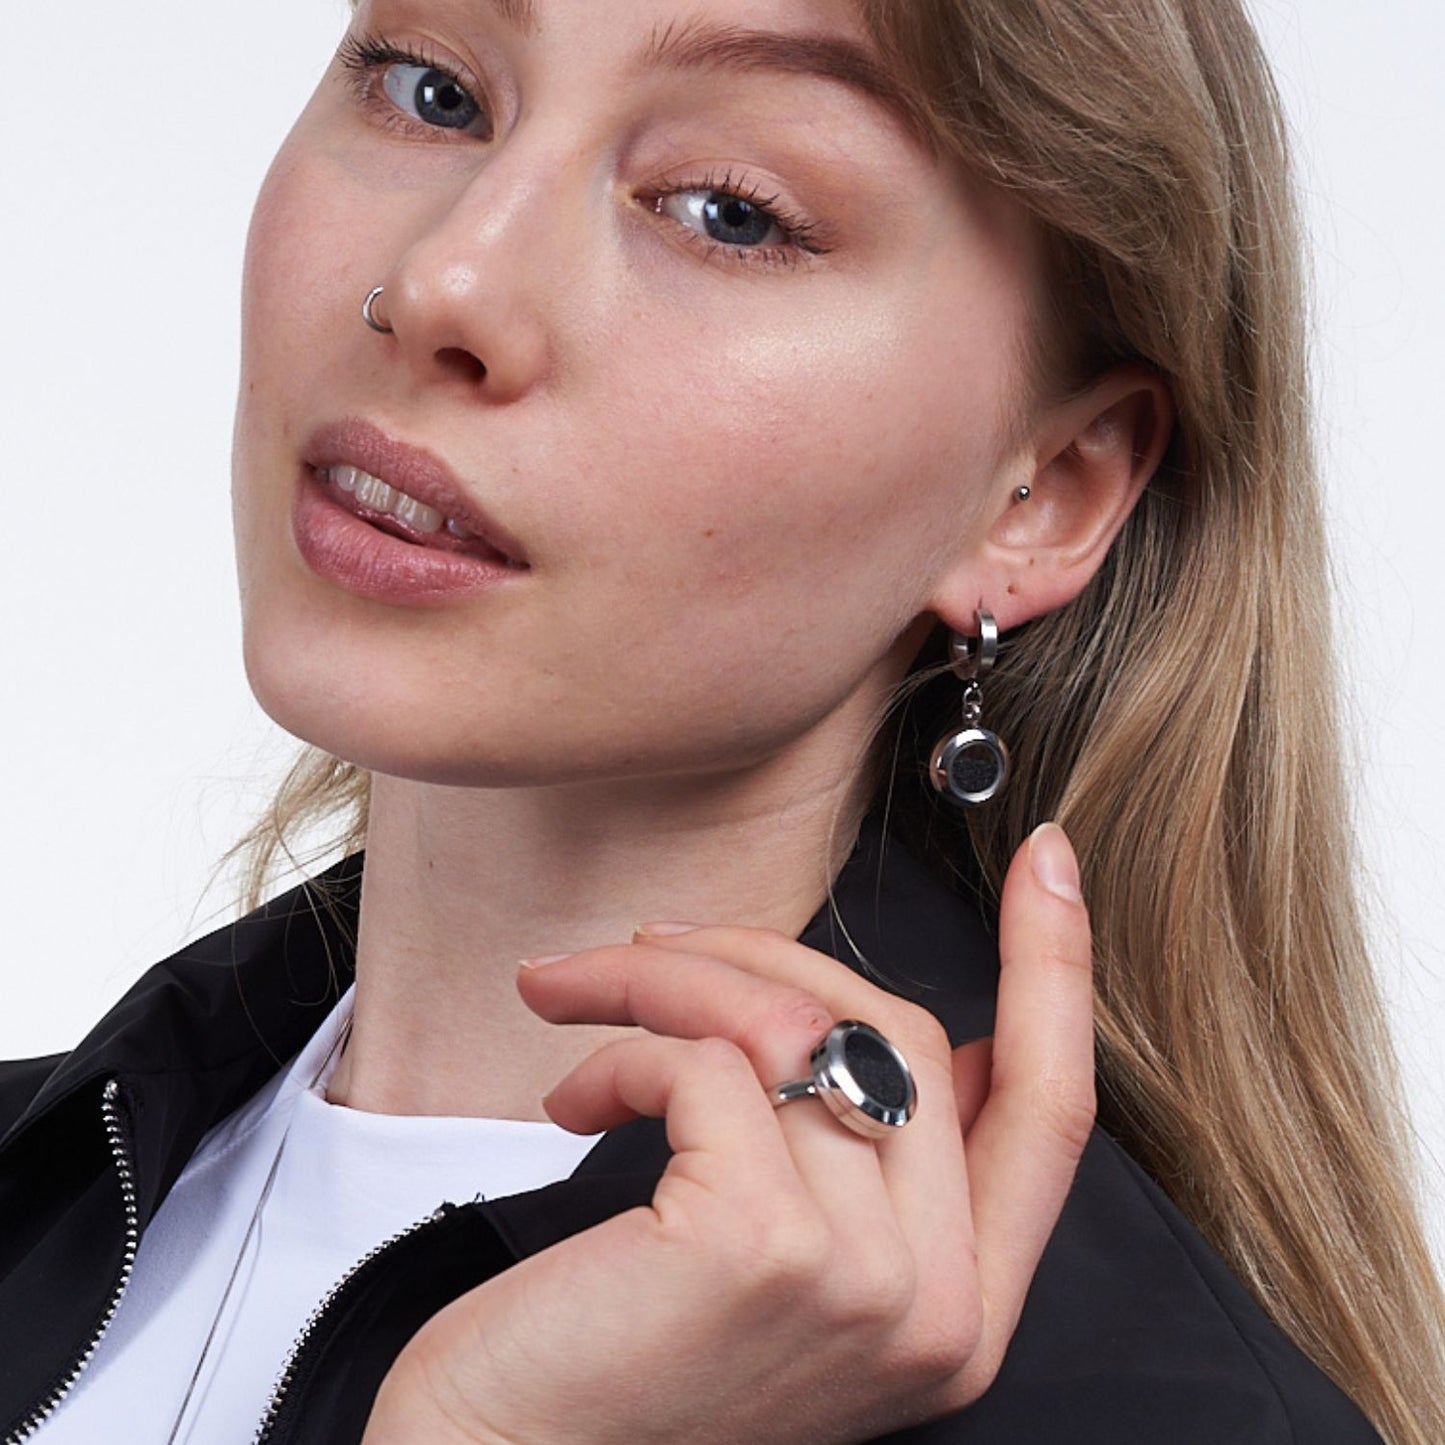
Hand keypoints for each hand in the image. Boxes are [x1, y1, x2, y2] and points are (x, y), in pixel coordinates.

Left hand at [361, 822, 1093, 1444]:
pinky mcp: (764, 1246)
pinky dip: (623, 1046)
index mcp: (963, 1310)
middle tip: (655, 948)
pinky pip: (711, 1060)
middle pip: (903, 1031)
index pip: (1051, 1111)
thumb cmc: (622, 1361)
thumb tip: (923, 1040)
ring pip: (798, 1026)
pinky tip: (572, 1098)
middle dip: (765, 956)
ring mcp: (866, 1280)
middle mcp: (941, 1306)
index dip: (1058, 972)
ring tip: (584, 1000)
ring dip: (670, 984)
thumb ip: (872, 1169)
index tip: (1049, 861)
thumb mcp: (784, 1271)